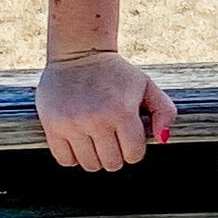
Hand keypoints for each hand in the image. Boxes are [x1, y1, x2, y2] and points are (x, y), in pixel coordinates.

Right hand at [36, 51, 176, 171]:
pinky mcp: (52, 125)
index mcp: (122, 110)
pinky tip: (80, 139)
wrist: (79, 52)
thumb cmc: (116, 72)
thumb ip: (164, 111)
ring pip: (89, 165)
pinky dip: (74, 156)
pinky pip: (65, 160)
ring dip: (96, 156)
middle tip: (113, 136)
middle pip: (112, 163)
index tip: (130, 137)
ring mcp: (72, 124)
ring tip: (96, 137)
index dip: (135, 149)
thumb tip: (163, 139)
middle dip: (116, 153)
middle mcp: (97, 119)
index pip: (134, 154)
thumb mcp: (146, 85)